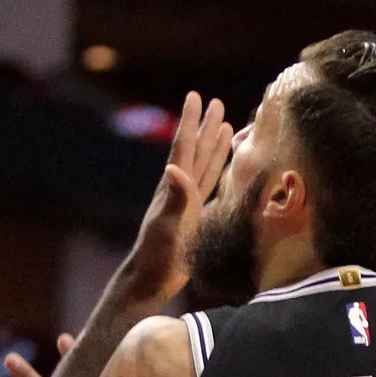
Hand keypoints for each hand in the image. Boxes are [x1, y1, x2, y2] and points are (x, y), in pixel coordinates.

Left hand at [123, 92, 233, 303]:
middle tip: (216, 103)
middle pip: (196, 151)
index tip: (196, 97)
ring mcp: (188, 203)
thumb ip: (175, 198)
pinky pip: (210, 187)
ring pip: (205, 166)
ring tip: (223, 126)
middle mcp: (181, 189)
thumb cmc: (156, 255)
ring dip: (214, 146)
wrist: (151, 279)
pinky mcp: (196, 217)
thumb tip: (175, 168)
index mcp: (174, 187)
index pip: (184, 148)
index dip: (190, 122)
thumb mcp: (166, 226)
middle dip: (205, 127)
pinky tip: (225, 167)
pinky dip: (218, 173)